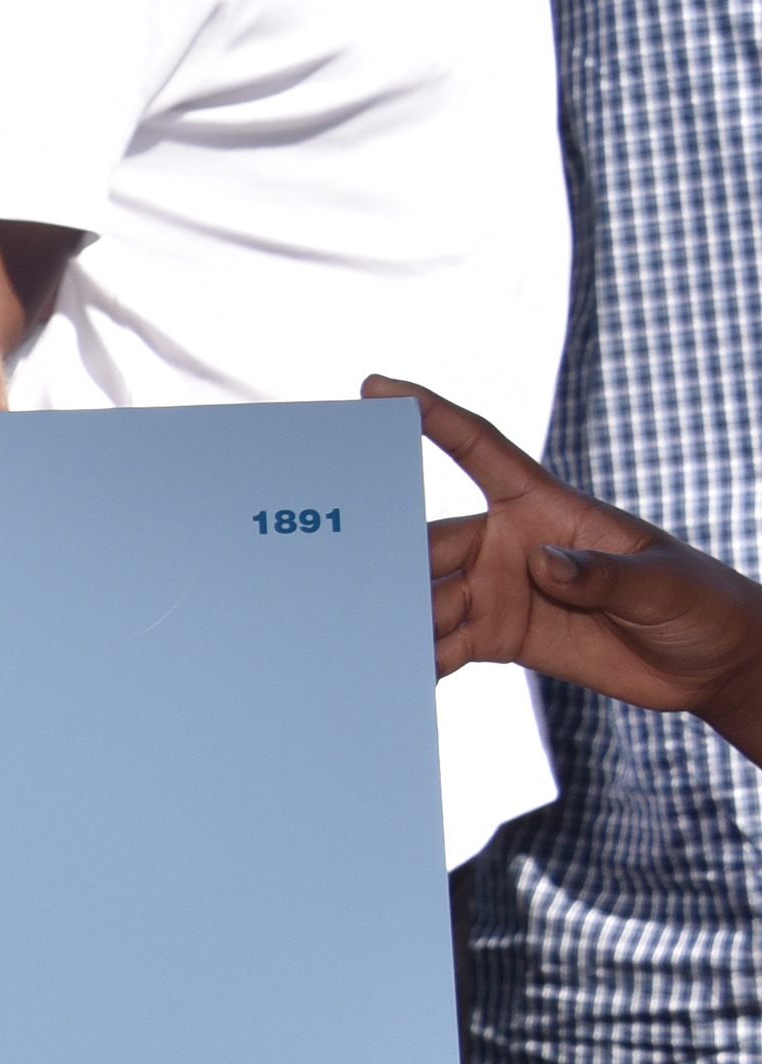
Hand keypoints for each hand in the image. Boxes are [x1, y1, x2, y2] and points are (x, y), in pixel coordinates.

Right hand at [366, 377, 761, 755]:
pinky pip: (443, 644)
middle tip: (355, 578)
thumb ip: (602, 574)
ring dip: (400, 616)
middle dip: (394, 556)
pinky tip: (394, 673)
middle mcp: (510, 544)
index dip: (432, 416)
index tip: (379, 390)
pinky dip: (417, 657)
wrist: (709, 663)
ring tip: (368, 638)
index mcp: (547, 509)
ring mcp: (499, 591)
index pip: (480, 451)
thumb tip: (540, 564)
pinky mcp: (498, 637)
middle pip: (433, 540)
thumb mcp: (663, 582)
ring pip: (428, 595)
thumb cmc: (699, 601)